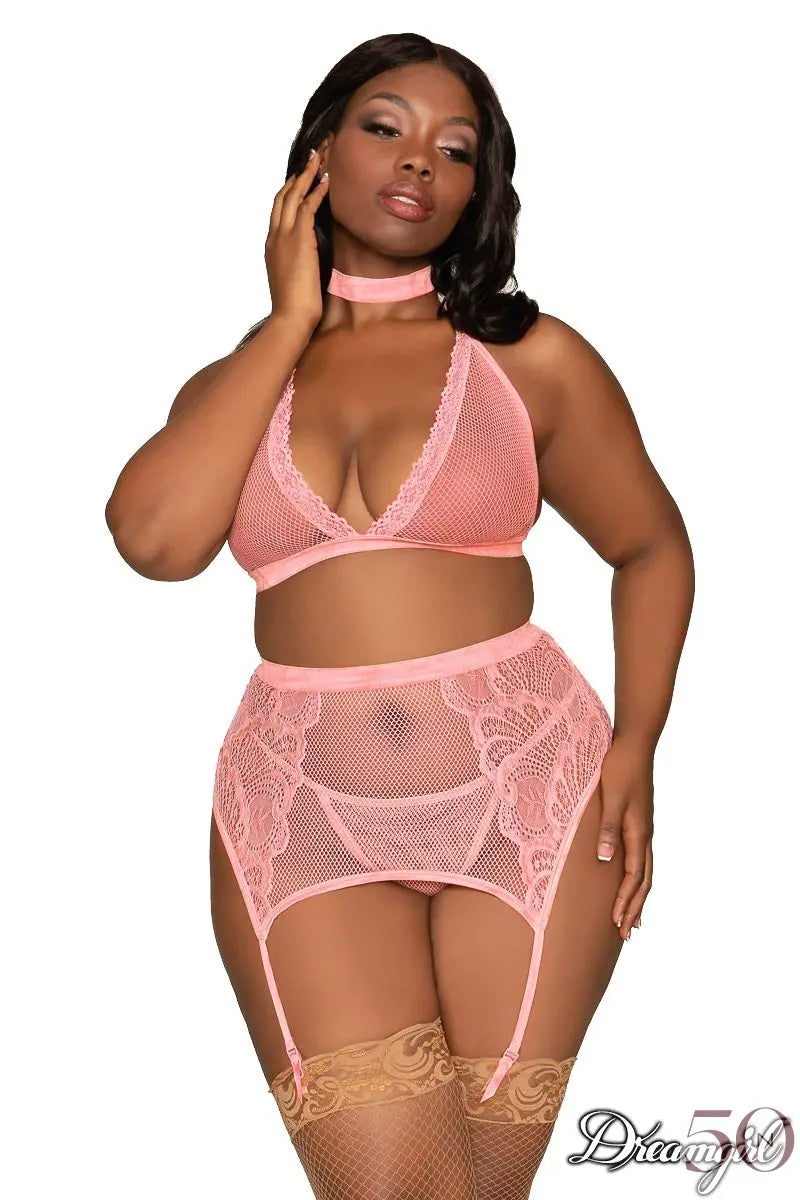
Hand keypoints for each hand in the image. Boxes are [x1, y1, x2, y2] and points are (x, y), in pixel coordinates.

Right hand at [265, 148, 329, 331]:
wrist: (291, 318)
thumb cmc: (296, 306)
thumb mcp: (295, 278)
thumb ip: (300, 262)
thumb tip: (312, 258)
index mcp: (272, 245)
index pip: (279, 210)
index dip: (290, 190)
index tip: (301, 176)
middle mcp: (275, 236)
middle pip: (284, 195)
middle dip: (298, 173)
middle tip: (311, 156)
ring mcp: (284, 236)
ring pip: (293, 195)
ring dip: (308, 174)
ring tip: (320, 156)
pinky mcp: (298, 239)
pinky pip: (307, 206)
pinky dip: (316, 190)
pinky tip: (327, 180)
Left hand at [595, 736, 653, 939]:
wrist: (634, 744)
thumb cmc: (619, 768)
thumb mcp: (611, 798)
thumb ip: (608, 828)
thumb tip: (605, 860)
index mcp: (638, 832)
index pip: (634, 877)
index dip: (625, 902)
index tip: (617, 924)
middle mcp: (644, 834)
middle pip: (644, 882)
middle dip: (635, 908)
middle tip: (627, 934)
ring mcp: (643, 829)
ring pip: (646, 872)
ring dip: (638, 898)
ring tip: (634, 920)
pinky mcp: (639, 821)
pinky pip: (641, 859)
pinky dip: (638, 879)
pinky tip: (631, 882)